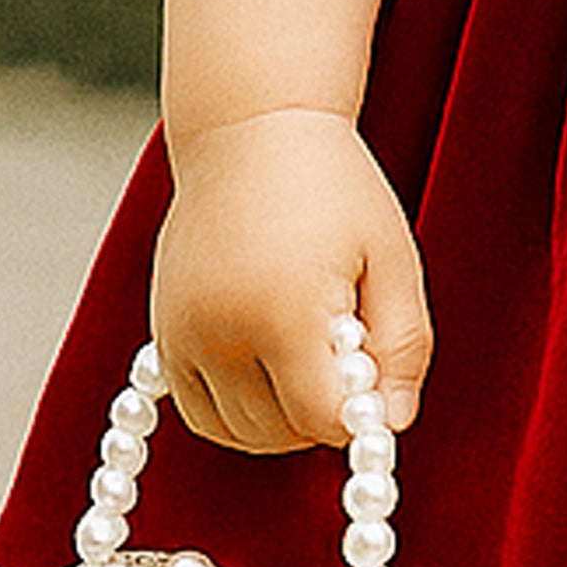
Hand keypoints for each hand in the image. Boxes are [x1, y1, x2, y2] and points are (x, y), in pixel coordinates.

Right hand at [150, 107, 432, 451]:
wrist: (248, 133)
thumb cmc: (333, 190)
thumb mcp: (392, 259)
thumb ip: (403, 348)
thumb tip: (391, 427)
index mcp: (282, 312)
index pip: (323, 420)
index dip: (361, 412)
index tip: (375, 367)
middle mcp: (219, 332)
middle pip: (280, 434)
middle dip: (324, 412)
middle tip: (345, 344)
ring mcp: (182, 336)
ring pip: (237, 433)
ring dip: (284, 419)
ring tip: (310, 348)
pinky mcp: (163, 336)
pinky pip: (202, 414)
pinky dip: (241, 412)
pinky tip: (273, 363)